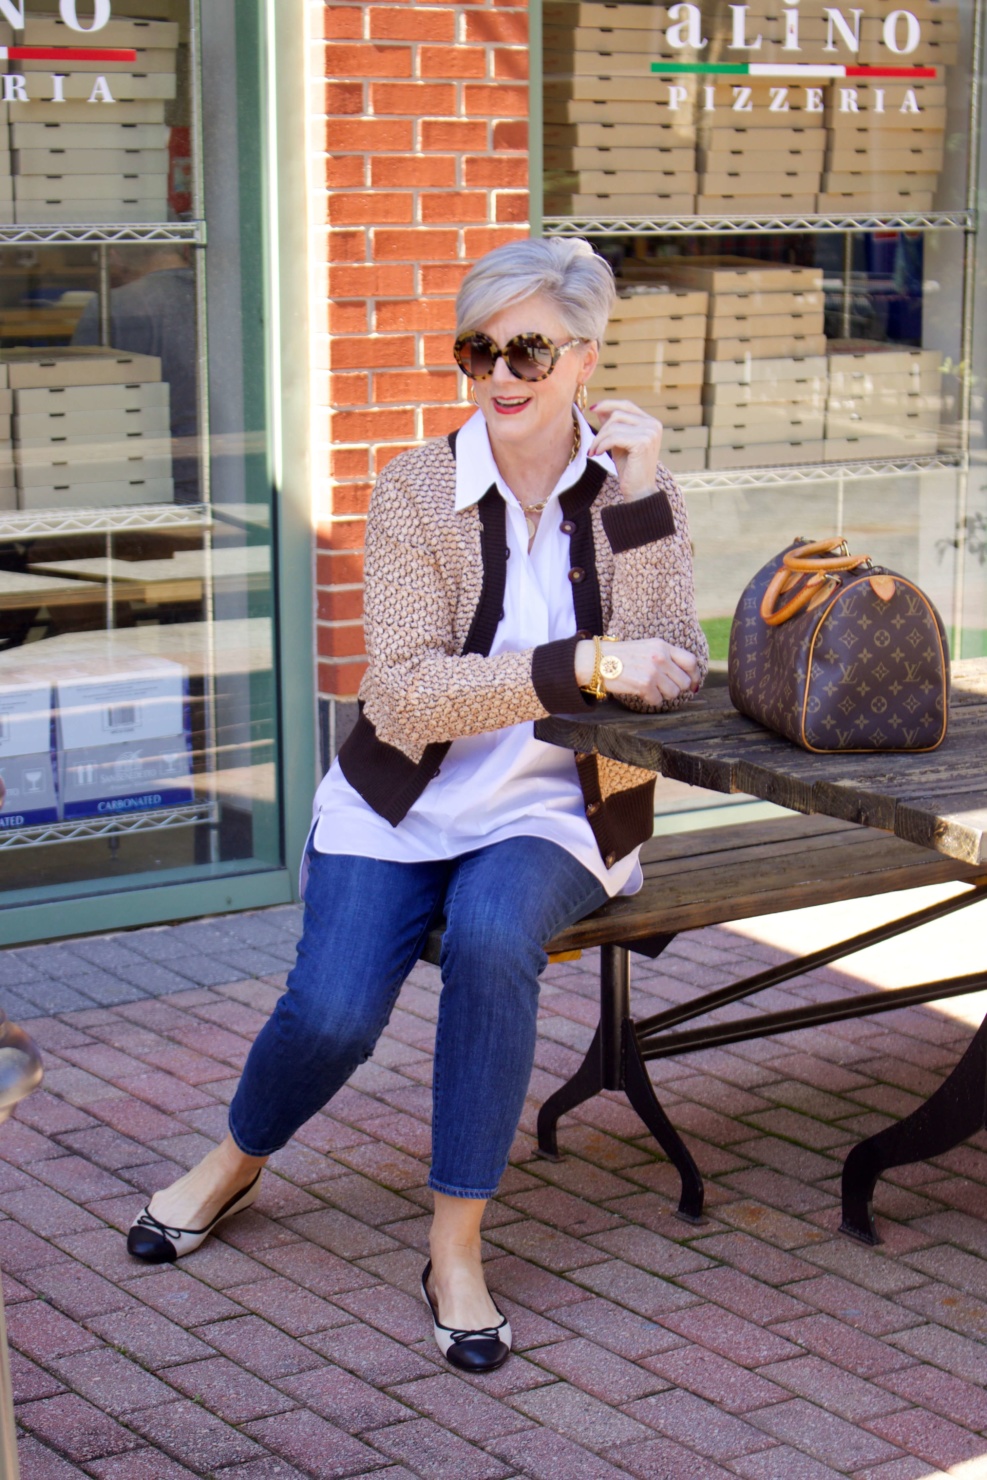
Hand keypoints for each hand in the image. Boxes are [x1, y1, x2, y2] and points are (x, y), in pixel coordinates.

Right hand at [575, 638, 700, 704]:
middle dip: (676, 687)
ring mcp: (653, 671)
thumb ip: (666, 657)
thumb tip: (690, 679)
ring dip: (663, 694)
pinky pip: (658, 700)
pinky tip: (641, 692)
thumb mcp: (646, 647)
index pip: (691, 661)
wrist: (597, 660)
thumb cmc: (621, 656)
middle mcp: (660, 657)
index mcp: (663, 646)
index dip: (695, 675)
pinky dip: (651, 699)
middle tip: (664, 687)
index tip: (693, 683)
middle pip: (684, 681)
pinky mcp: (644, 685)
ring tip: (650, 688)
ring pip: (673, 693)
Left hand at [588, 400, 661, 501]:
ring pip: (614, 425)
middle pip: (618, 414)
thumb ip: (613, 426)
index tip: (592, 409)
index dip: (608, 404)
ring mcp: (650, 433)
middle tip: (592, 445)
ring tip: (593, 451)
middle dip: (601, 429)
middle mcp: (653, 425)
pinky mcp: (642, 443)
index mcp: (651, 423)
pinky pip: (614, 437)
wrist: (639, 491)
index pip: (627, 405)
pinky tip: (597, 454)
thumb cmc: (630, 469)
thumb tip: (600, 409)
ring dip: (599, 439)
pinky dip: (602, 445)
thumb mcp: (619, 443)